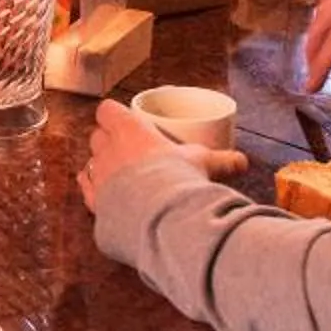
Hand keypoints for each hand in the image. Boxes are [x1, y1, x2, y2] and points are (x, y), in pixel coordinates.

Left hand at [81, 99, 245, 210]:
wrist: (162, 219)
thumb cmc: (179, 180)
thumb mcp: (203, 164)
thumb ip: (221, 161)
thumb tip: (243, 162)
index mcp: (129, 130)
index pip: (107, 111)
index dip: (113, 115)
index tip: (124, 120)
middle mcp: (107, 150)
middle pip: (96, 137)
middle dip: (107, 141)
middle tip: (127, 150)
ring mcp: (98, 178)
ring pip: (89, 165)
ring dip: (100, 167)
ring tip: (119, 176)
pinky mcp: (95, 205)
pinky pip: (87, 193)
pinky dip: (95, 193)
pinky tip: (106, 198)